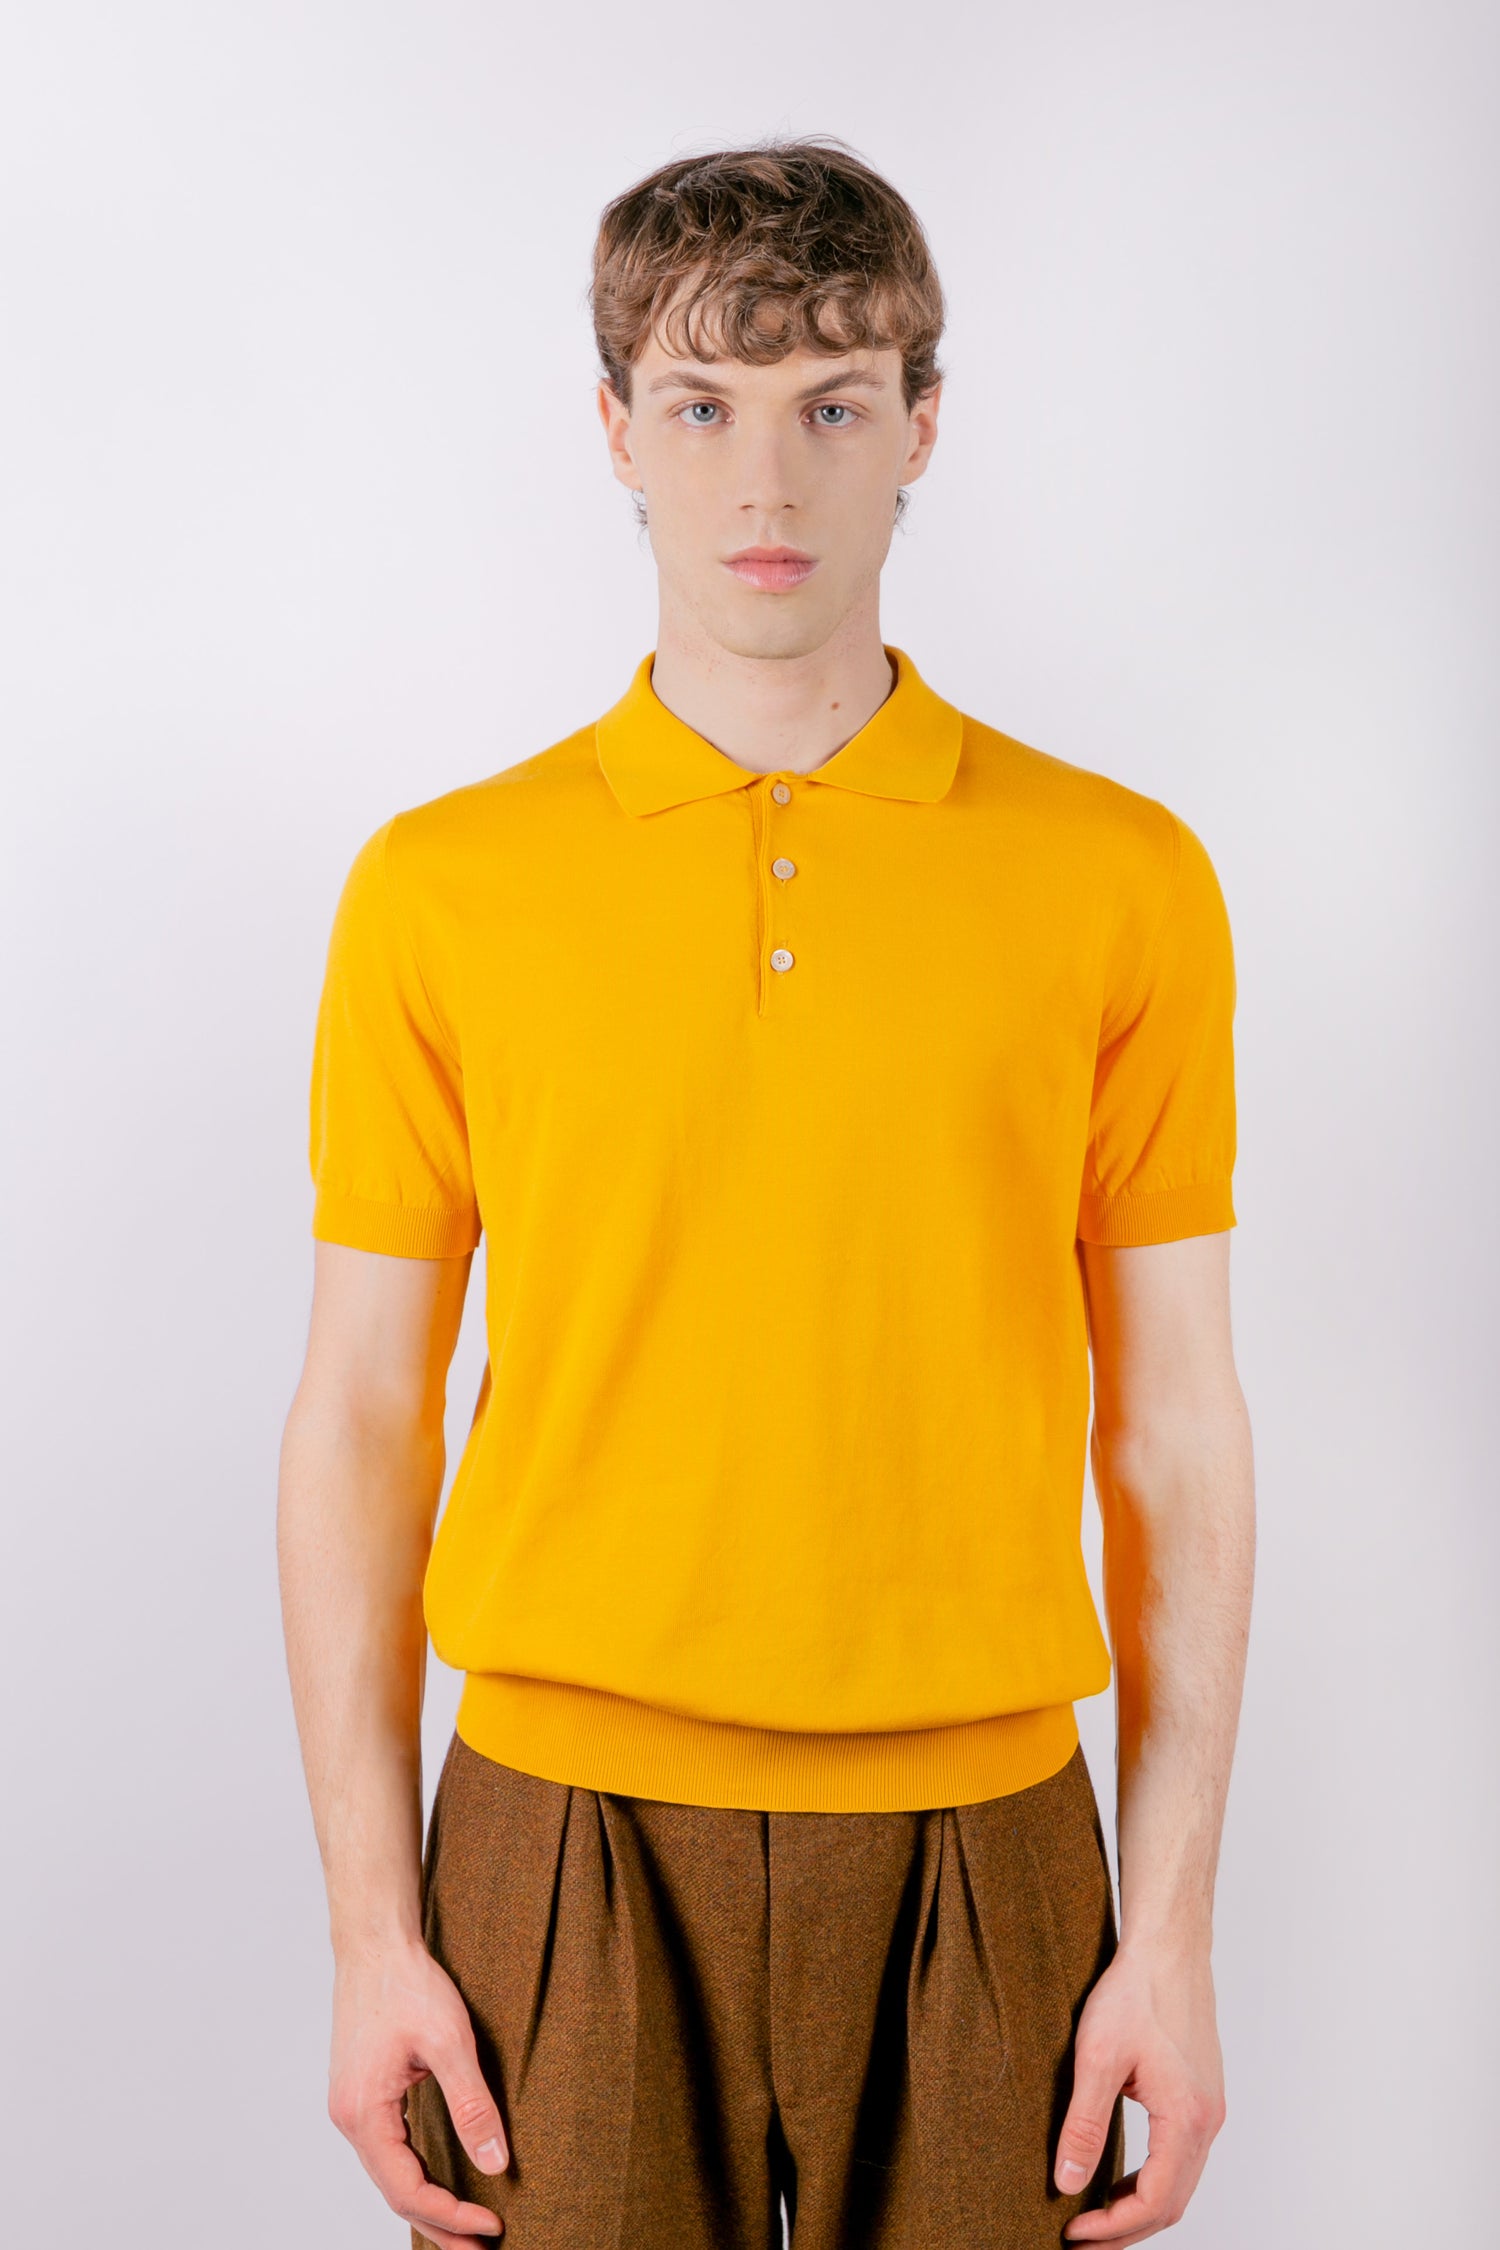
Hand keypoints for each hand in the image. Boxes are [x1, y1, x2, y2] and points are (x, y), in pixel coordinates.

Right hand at [328, 1934, 508, 2246]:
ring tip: (466, 2228)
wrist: (376, 1942)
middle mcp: (348, 2118)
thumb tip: (497, 2162)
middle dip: (438, 2225)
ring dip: (426, 2203)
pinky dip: (413, 2174)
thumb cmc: (408, 1983)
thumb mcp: (449, 2042)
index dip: (451, 2214)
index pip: (408, 2189)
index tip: (493, 2225)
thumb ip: (472, 2104)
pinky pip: (386, 2151)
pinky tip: (440, 2180)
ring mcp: (350, 2107)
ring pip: (389, 2174)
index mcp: (363, 2113)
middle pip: (394, 2192)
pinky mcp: (361, 2094)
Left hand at [1055, 1937, 1226, 2243]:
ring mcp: (1209, 2110)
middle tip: (1081, 2241)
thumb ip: (1084, 2125)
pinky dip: (1153, 2182)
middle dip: (1126, 2231)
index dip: (1113, 2227)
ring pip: (1180, 2184)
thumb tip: (1067, 2182)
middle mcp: (1208, 2121)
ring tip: (1095, 2218)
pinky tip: (1120, 2180)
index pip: (1154, 2201)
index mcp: (1187, 2117)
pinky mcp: (1202, 2097)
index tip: (1073, 2232)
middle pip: (1172, 2204)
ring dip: (1139, 2209)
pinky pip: (1182, 2159)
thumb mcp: (1097, 2057)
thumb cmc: (1134, 1993)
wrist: (1167, 1948)